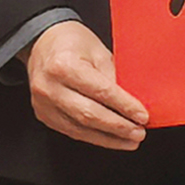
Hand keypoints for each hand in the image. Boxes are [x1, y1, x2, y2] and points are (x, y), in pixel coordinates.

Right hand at [25, 22, 150, 150]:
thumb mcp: (98, 52)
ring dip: (108, 138)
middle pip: (89, 114)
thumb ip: (114, 77)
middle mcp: (50, 87)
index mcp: (64, 65)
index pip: (101, 92)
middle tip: (139, 132)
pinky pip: (71, 131)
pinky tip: (110, 138)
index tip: (143, 116)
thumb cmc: (72, 43)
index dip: (124, 106)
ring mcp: (43, 103)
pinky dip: (93, 137)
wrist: (42, 44)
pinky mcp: (43, 115)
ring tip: (129, 140)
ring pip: (80, 128)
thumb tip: (133, 103)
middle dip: (118, 127)